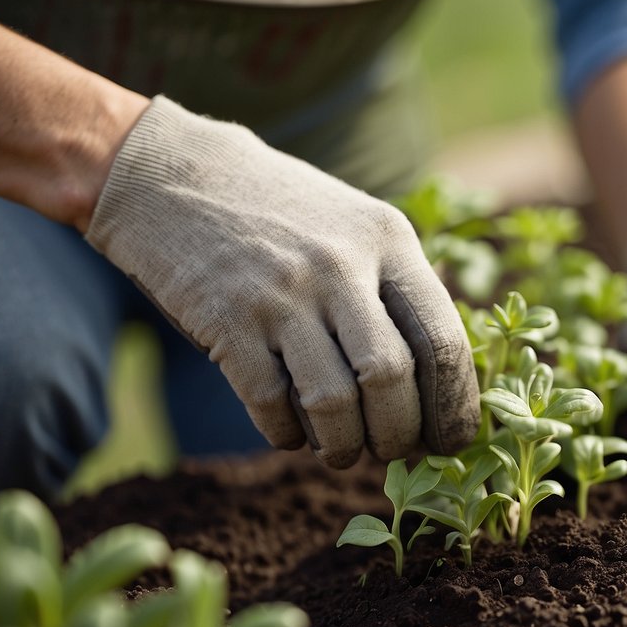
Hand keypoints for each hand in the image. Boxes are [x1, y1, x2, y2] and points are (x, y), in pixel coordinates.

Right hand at [87, 97, 478, 466]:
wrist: (173, 174)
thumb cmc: (284, 216)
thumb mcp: (357, 227)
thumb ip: (399, 293)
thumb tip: (440, 391)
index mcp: (389, 240)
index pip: (443, 341)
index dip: (453, 407)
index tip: (449, 442)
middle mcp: (340, 264)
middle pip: (391, 378)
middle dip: (398, 435)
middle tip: (392, 452)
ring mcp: (281, 291)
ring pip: (334, 403)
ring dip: (344, 446)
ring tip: (342, 452)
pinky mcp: (227, 319)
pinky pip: (272, 404)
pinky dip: (287, 434)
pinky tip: (291, 431)